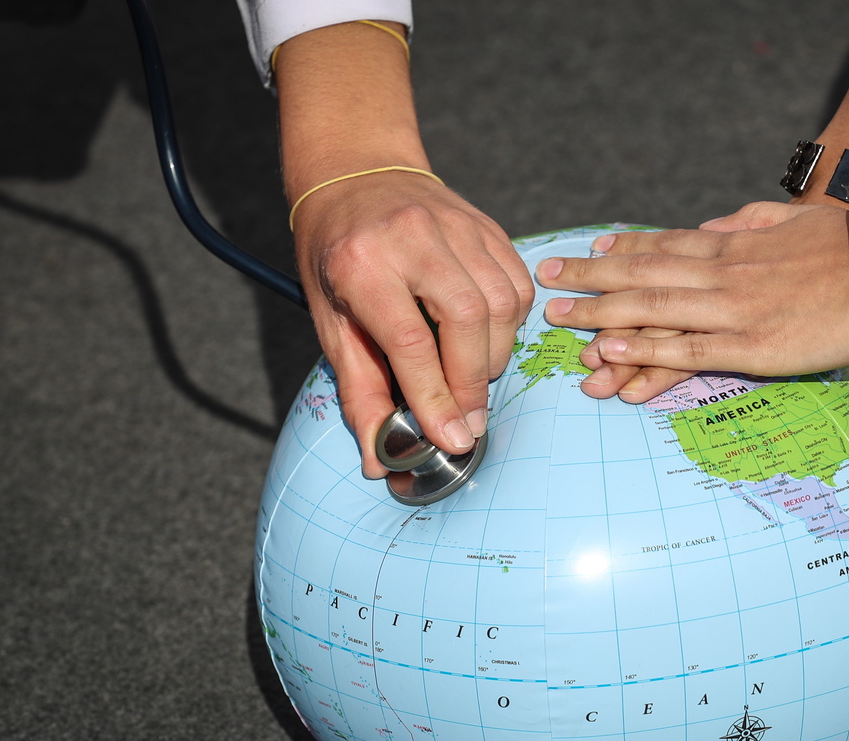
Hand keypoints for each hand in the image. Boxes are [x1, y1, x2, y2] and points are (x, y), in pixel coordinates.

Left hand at [292, 171, 533, 476]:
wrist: (357, 174)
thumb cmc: (336, 255)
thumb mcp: (331, 323)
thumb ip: (360, 391)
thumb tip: (379, 457)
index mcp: (363, 262)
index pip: (411, 341)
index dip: (436, 397)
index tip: (452, 439)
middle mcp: (414, 237)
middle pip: (467, 320)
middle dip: (472, 382)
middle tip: (468, 421)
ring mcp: (457, 226)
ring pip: (500, 304)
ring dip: (494, 355)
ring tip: (472, 378)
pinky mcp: (487, 226)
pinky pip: (517, 285)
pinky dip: (510, 323)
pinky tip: (486, 338)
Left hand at [539, 202, 848, 389]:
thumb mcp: (794, 221)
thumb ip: (751, 223)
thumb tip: (716, 226)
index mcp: (736, 245)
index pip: (666, 245)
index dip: (623, 248)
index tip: (591, 248)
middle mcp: (723, 273)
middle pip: (643, 273)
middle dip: (591, 275)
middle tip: (547, 277)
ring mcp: (733, 310)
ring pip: (652, 309)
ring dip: (600, 311)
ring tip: (559, 315)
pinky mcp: (752, 346)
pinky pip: (686, 348)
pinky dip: (643, 347)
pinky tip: (608, 346)